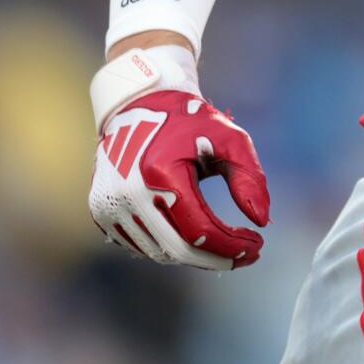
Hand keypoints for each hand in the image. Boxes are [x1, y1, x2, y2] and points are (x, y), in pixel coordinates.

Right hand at [88, 90, 271, 268]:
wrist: (139, 105)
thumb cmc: (190, 121)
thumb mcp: (230, 138)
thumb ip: (250, 178)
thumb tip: (263, 221)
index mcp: (160, 174)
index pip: (200, 231)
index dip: (232, 246)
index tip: (257, 247)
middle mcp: (128, 194)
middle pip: (179, 250)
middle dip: (218, 258)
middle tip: (246, 254)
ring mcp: (109, 205)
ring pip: (159, 253)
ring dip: (196, 254)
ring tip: (223, 241)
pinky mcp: (100, 212)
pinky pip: (140, 246)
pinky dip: (170, 247)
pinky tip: (193, 234)